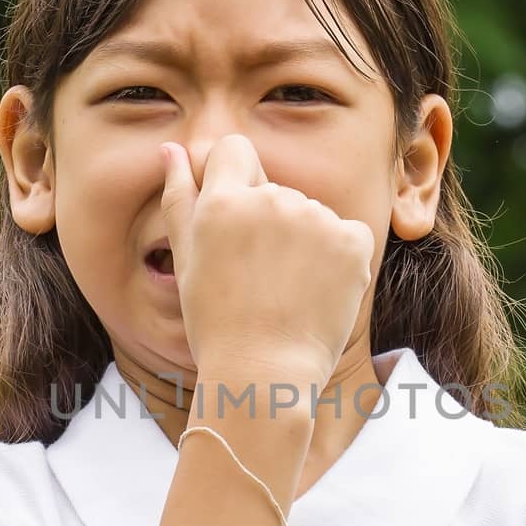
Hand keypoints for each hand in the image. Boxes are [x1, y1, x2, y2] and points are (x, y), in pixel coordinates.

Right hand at [160, 135, 374, 392]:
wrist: (266, 377)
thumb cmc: (216, 324)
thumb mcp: (185, 262)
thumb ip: (179, 197)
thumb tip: (172, 149)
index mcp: (223, 201)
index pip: (235, 150)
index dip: (234, 181)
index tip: (236, 225)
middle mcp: (271, 199)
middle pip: (274, 189)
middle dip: (268, 223)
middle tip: (257, 280)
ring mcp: (316, 218)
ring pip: (310, 215)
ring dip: (303, 243)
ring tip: (287, 292)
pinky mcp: (353, 240)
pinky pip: (348, 234)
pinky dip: (339, 259)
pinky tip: (318, 292)